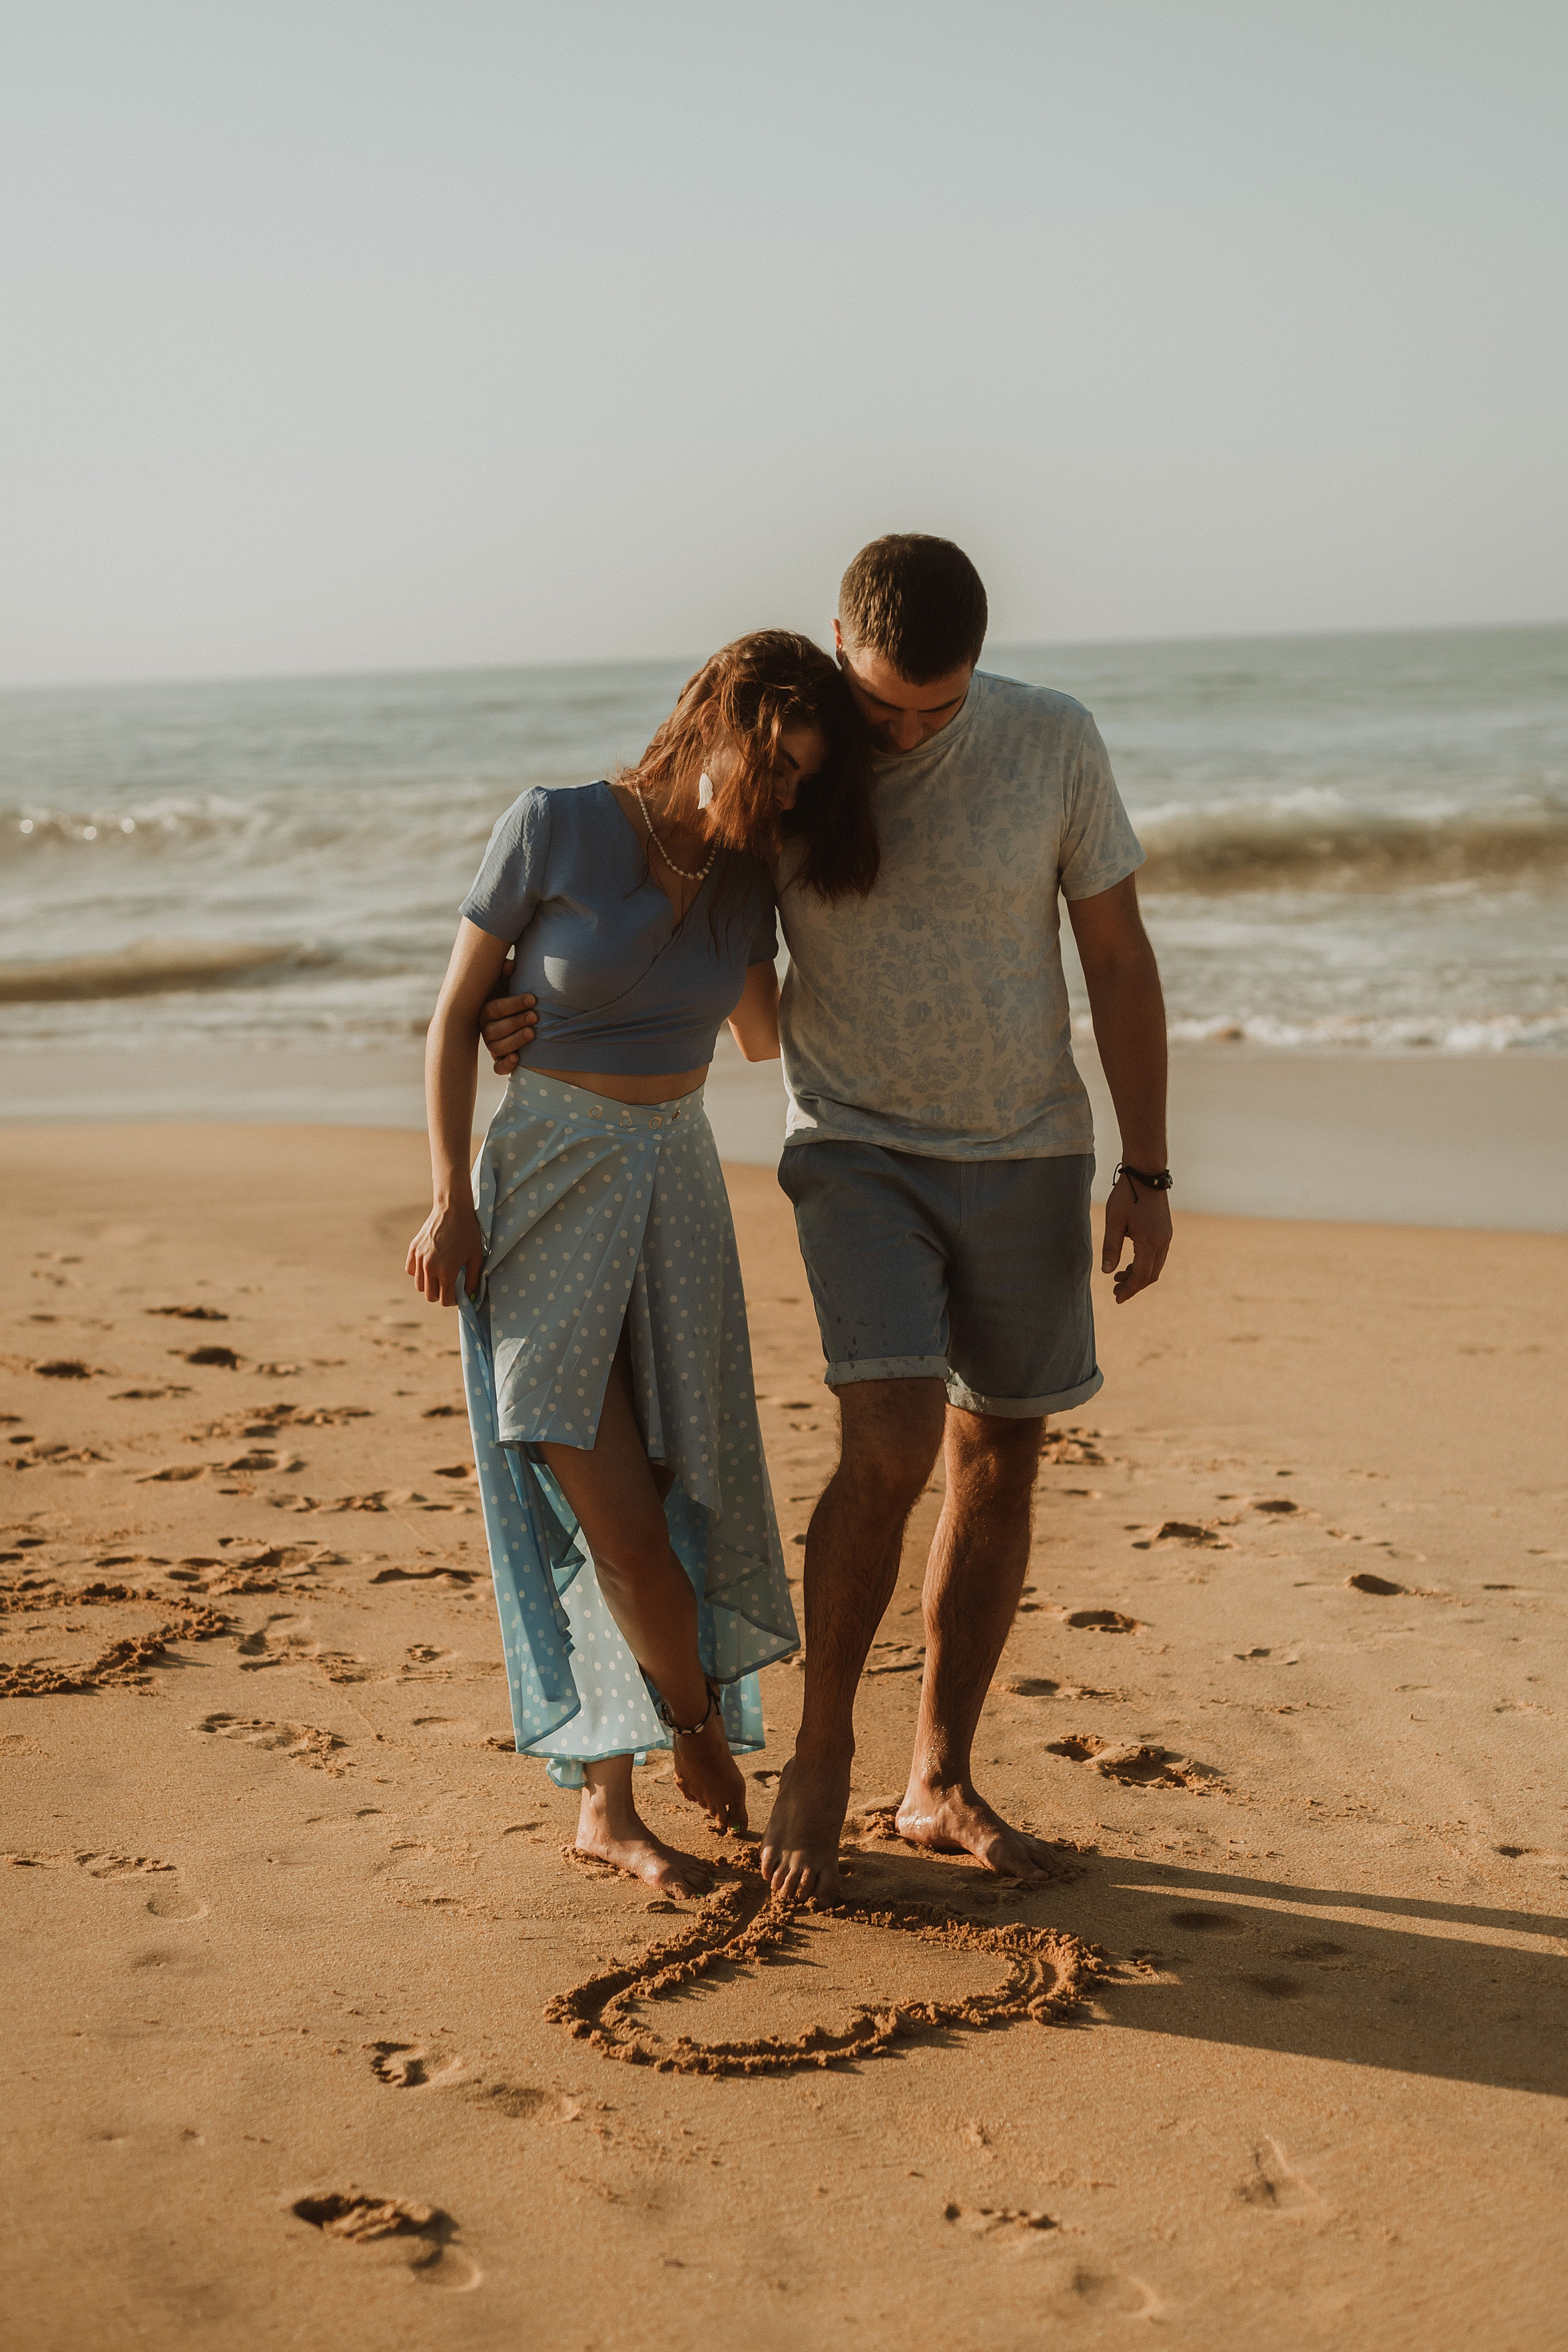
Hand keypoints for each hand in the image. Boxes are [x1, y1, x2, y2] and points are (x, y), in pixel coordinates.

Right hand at [407, 1198, 485, 1307]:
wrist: (452, 1210)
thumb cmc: (468, 1233)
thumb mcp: (476, 1258)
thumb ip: (472, 1280)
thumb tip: (469, 1296)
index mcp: (446, 1271)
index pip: (444, 1300)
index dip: (453, 1300)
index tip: (458, 1295)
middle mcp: (429, 1267)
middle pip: (430, 1296)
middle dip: (441, 1295)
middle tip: (450, 1287)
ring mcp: (419, 1258)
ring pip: (419, 1285)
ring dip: (430, 1285)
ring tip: (440, 1276)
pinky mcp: (413, 1250)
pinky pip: (411, 1271)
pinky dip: (419, 1273)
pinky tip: (429, 1267)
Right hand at [478, 953, 536, 1072]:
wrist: (515, 1018)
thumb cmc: (512, 997)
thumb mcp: (508, 985)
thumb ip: (507, 975)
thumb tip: (510, 964)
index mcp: (486, 1010)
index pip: (495, 1008)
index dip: (513, 1004)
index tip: (532, 999)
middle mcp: (486, 1029)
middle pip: (494, 1029)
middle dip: (515, 1022)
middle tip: (535, 1016)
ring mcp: (492, 1045)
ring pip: (496, 1048)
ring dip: (514, 1041)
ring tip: (532, 1033)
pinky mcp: (500, 1060)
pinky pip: (498, 1067)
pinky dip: (506, 1065)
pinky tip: (518, 1058)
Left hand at [1101, 1173, 1171, 1304]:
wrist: (1146, 1173)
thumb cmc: (1127, 1195)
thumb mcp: (1114, 1222)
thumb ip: (1110, 1248)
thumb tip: (1106, 1272)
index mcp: (1150, 1242)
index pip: (1141, 1276)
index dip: (1129, 1290)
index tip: (1117, 1298)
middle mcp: (1162, 1242)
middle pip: (1151, 1275)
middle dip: (1134, 1285)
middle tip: (1115, 1290)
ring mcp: (1166, 1236)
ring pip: (1155, 1266)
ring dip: (1138, 1275)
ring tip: (1118, 1276)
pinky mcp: (1165, 1231)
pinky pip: (1156, 1255)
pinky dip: (1144, 1263)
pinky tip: (1129, 1262)